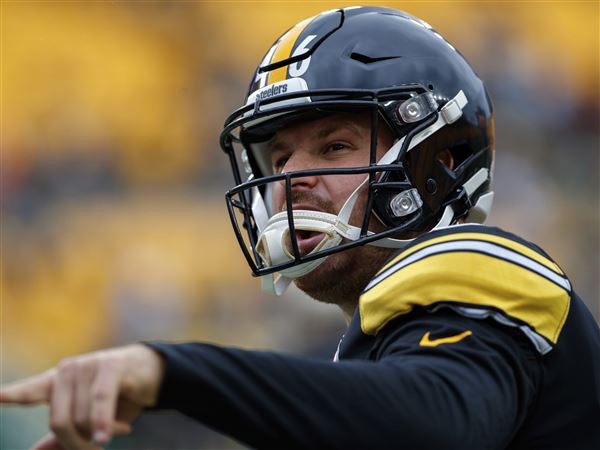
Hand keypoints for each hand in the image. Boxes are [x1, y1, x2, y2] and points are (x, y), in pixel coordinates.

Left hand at [0, 344, 163, 449]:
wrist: (153, 374)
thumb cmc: (117, 397)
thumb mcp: (88, 419)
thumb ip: (62, 435)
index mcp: (57, 382)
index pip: (28, 391)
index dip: (9, 395)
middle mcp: (68, 370)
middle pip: (59, 423)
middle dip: (78, 444)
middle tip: (97, 448)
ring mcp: (88, 365)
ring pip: (82, 418)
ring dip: (101, 436)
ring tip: (119, 431)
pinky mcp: (110, 365)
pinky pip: (99, 403)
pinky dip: (104, 423)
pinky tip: (112, 435)